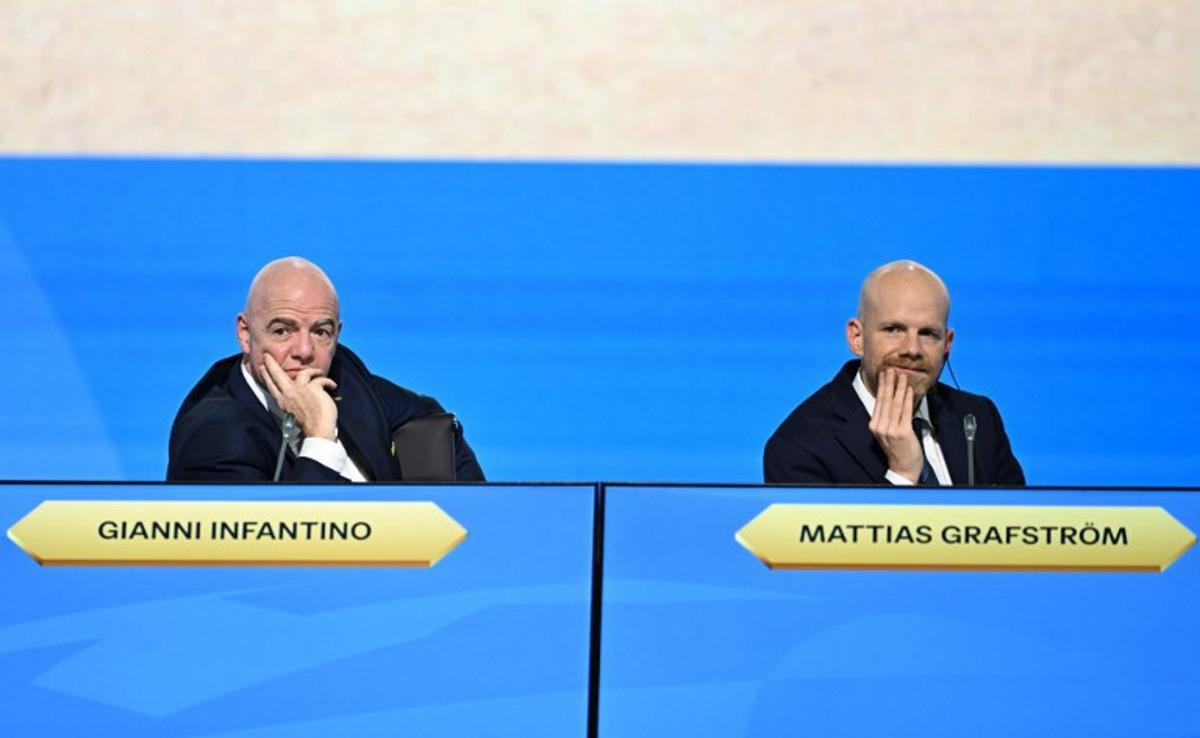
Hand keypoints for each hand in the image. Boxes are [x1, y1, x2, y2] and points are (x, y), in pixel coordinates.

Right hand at [259, 354, 338, 439]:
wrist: (318, 431)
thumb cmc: (309, 424)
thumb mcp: (293, 412)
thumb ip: (291, 401)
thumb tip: (293, 392)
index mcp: (283, 402)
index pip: (271, 386)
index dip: (266, 375)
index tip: (262, 367)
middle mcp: (289, 394)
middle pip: (277, 375)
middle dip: (271, 364)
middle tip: (268, 356)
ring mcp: (301, 390)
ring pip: (303, 373)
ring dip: (313, 371)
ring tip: (318, 372)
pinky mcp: (314, 388)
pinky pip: (321, 379)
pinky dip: (328, 382)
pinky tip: (332, 386)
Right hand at [868, 368, 922, 482]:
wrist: (903, 467)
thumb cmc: (898, 448)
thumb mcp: (888, 431)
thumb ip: (888, 417)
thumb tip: (892, 397)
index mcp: (874, 425)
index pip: (878, 401)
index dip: (882, 386)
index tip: (885, 374)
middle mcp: (879, 426)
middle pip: (885, 400)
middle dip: (889, 382)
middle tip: (892, 369)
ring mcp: (890, 430)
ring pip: (895, 404)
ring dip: (900, 387)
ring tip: (902, 375)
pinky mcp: (902, 432)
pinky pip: (906, 412)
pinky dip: (908, 399)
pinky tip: (909, 390)